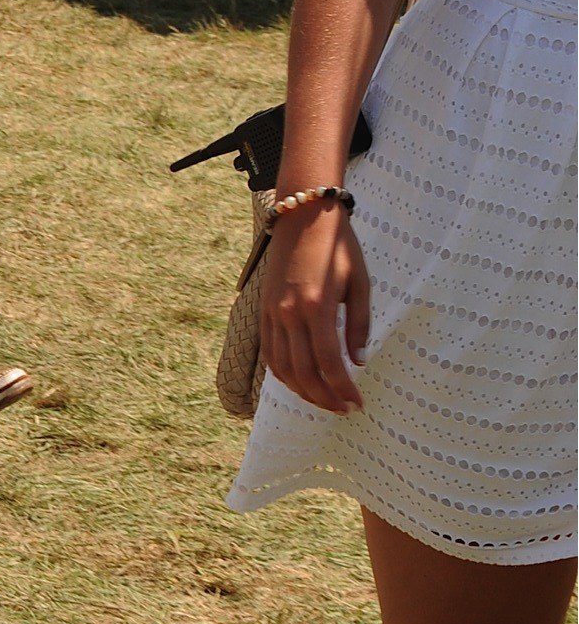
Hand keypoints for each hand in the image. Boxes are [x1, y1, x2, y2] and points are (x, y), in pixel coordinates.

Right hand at [258, 202, 369, 413]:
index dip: (343, 388)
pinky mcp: (265, 310)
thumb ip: (358, 325)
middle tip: (343, 408)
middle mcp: (289, 314)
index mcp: (316, 307)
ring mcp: (272, 313)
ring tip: (323, 400)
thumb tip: (358, 361)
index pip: (329, 363)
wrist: (303, 216)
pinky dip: (283, 374)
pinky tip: (300, 381)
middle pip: (304, 372)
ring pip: (282, 368)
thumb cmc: (338, 247)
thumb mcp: (359, 283)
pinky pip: (270, 353)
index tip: (357, 403)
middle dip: (324, 397)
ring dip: (303, 391)